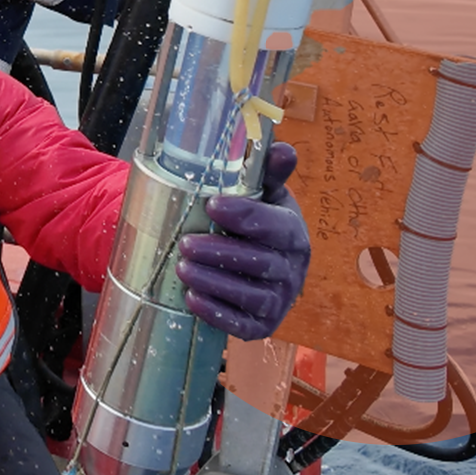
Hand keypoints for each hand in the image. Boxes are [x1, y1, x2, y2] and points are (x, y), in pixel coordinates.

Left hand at [175, 142, 310, 339]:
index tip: (212, 205)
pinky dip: (216, 313)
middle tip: (185, 243)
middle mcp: (293, 269)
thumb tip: (281, 148)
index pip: (275, 226)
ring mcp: (280, 300)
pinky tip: (191, 299)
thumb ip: (269, 172)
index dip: (245, 216)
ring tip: (182, 268)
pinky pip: (242, 325)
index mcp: (293, 233)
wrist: (261, 264)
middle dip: (220, 253)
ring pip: (251, 296)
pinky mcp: (263, 325)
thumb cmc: (260, 224)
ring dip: (214, 283)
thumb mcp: (266, 195)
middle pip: (260, 263)